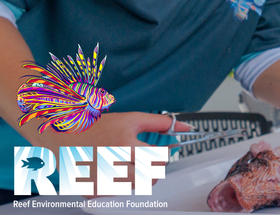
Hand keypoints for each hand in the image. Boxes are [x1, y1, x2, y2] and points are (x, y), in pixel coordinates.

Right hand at [36, 112, 193, 196]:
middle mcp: (113, 165)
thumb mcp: (131, 118)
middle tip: (142, 155)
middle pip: (151, 176)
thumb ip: (161, 123)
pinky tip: (111, 169)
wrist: (62, 136)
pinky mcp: (94, 192)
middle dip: (153, 166)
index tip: (159, 149)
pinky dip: (121, 183)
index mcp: (124, 145)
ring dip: (137, 174)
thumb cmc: (95, 126)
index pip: (160, 159)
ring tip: (123, 160)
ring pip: (137, 185)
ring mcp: (102, 181)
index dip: (164, 153)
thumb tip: (185, 128)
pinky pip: (119, 192)